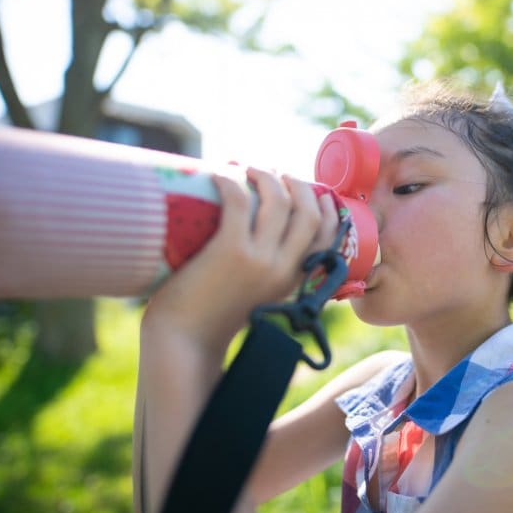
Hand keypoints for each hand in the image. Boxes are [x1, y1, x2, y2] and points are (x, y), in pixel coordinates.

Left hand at [141, 167, 339, 357]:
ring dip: (265, 175)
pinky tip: (219, 173)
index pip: (328, 236)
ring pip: (277, 199)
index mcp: (294, 280)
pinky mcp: (230, 250)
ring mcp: (259, 259)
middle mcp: (283, 268)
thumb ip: (267, 276)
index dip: (325, 206)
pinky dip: (230, 179)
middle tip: (276, 174)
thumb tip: (259, 240)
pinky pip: (238, 199)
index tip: (311, 190)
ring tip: (248, 169)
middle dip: (296, 183)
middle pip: (308, 211)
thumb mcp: (256, 299)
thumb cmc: (211, 320)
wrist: (184, 343)